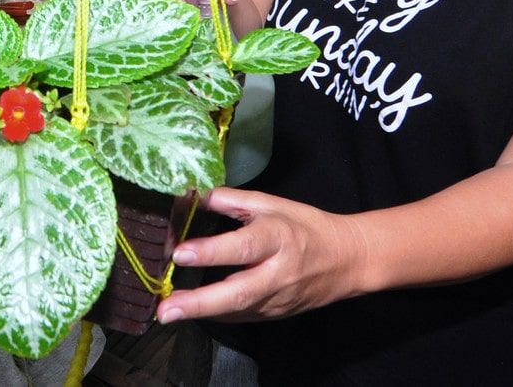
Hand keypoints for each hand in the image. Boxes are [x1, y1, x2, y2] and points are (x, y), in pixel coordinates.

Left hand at [154, 187, 367, 324]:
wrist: (346, 260)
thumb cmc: (305, 226)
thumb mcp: (272, 204)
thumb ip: (233, 201)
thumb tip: (195, 195)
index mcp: (278, 237)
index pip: (243, 246)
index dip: (211, 251)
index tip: (180, 254)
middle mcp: (278, 272)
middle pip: (238, 291)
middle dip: (199, 303)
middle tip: (165, 309)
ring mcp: (277, 299)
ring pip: (237, 310)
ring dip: (201, 313)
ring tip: (167, 312)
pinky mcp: (275, 315)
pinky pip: (241, 317)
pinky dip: (215, 314)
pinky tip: (192, 311)